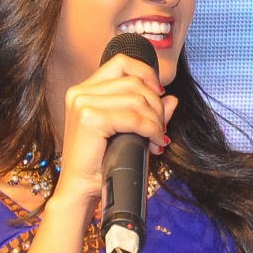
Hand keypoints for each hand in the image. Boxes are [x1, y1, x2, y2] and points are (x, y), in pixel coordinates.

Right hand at [52, 53, 177, 208]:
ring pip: (137, 99)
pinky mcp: (89, 118)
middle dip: (156, 105)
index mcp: (85, 89)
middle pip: (135, 82)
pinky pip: (134, 118)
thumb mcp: (128, 131)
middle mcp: (80, 91)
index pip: (122, 63)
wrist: (82, 189)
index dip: (147, 74)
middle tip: (161, 129)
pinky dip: (151, 130)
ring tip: (157, 139)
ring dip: (155, 120)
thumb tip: (172, 98)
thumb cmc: (102, 161)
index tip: (160, 94)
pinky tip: (154, 144)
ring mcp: (82, 103)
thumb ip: (148, 112)